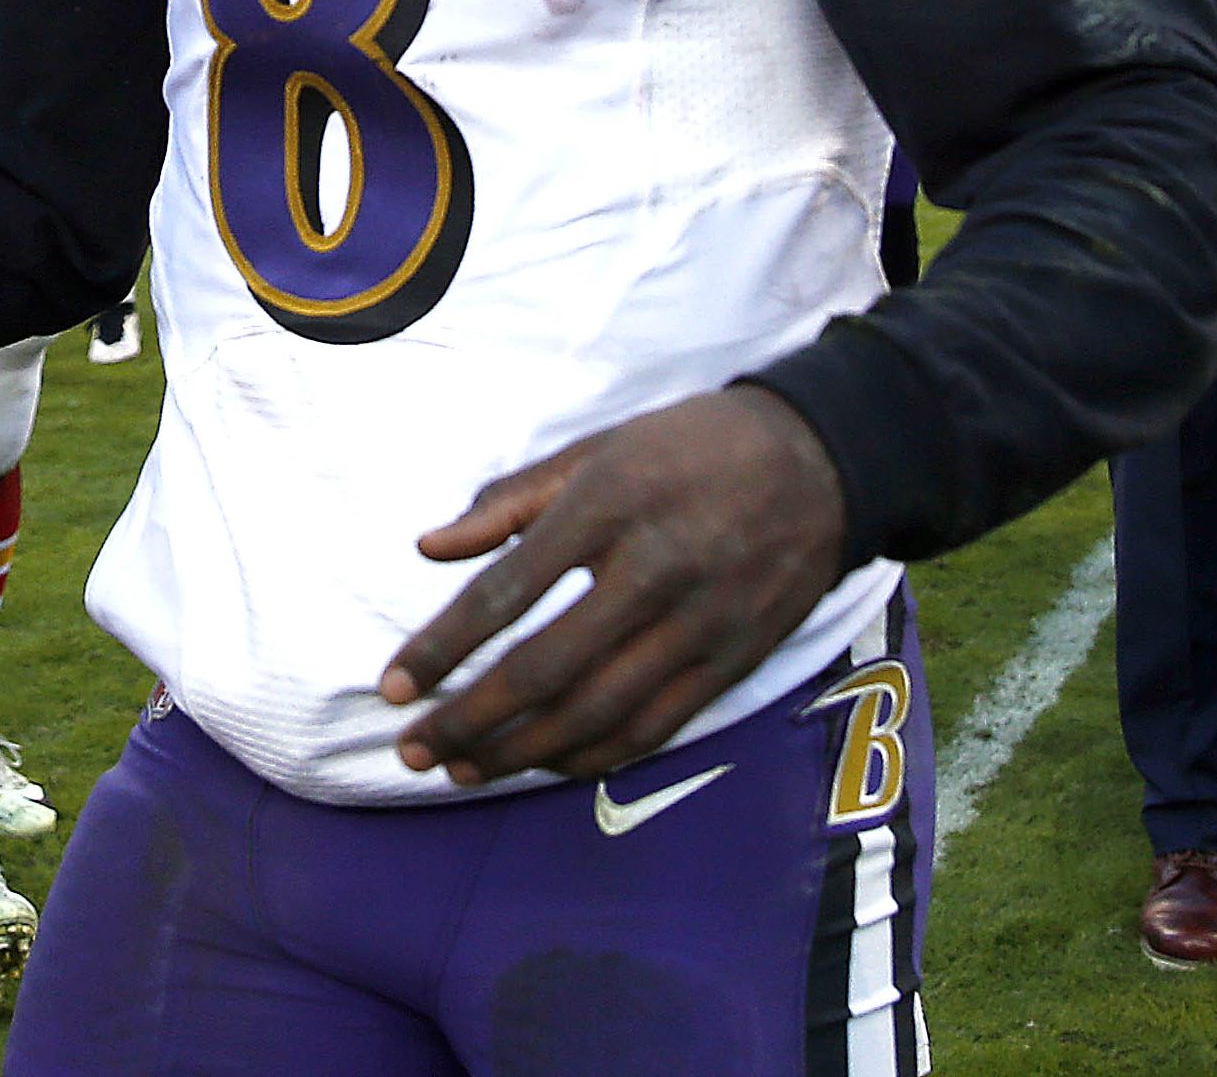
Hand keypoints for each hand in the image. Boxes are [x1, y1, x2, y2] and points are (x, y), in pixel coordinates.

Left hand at [381, 387, 847, 788]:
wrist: (820, 462)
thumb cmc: (687, 448)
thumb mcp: (593, 450)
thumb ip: (507, 503)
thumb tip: (427, 548)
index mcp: (607, 508)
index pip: (506, 593)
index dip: (443, 647)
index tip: (395, 685)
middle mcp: (654, 573)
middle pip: (547, 669)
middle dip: (471, 719)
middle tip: (414, 749)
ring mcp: (701, 626)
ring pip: (598, 712)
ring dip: (522, 751)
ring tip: (462, 768)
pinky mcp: (735, 663)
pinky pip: (654, 727)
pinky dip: (593, 756)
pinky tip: (543, 764)